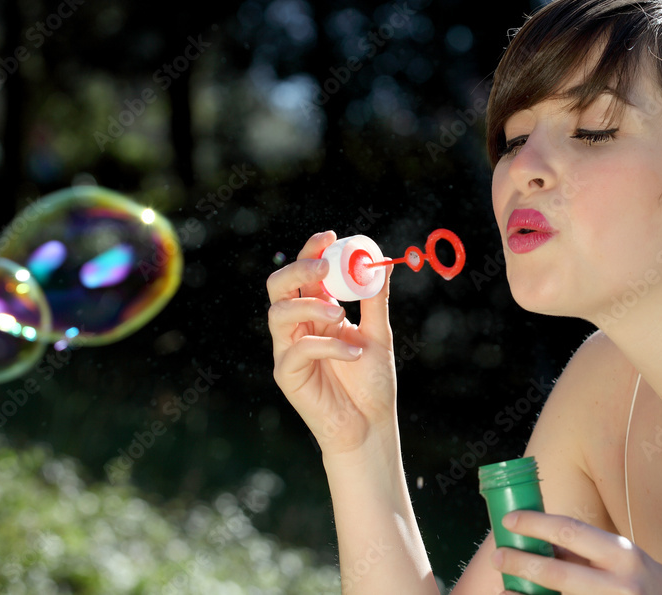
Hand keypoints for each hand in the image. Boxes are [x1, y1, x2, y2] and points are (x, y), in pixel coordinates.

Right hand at [266, 231, 397, 455]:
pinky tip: (353, 354)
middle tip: (324, 269)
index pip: (306, 273)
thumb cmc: (372, 382)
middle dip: (299, 270)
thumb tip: (382, 262)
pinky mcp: (287, 374)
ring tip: (342, 316)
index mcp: (317, 311)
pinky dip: (328, 346)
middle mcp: (298, 326)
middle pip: (279, 286)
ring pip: (279, 314)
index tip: (329, 237)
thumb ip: (375, 300)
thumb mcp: (379, 335)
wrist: (371, 425)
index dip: (311, 251)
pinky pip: (298, 349)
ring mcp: (288, 349)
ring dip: (310, 307)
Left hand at [491, 511, 661, 594]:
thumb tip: (540, 538)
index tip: (510, 520)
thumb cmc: (646, 583)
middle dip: (522, 564)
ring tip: (506, 588)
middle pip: (559, 575)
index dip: (536, 524)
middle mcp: (620, 585)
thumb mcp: (625, 559)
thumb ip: (588, 552)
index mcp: (623, 555)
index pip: (572, 531)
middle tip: (498, 557)